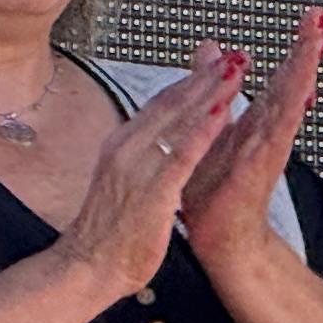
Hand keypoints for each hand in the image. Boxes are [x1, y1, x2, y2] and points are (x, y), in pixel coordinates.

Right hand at [63, 50, 244, 296]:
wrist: (86, 267)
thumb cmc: (109, 230)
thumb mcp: (123, 179)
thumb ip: (141, 154)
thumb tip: (156, 135)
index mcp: (122, 144)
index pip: (161, 103)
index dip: (191, 80)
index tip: (216, 62)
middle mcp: (127, 147)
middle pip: (172, 103)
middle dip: (206, 77)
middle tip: (234, 56)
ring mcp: (137, 167)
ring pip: (179, 121)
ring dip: (209, 93)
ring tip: (235, 71)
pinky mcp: (151, 191)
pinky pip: (181, 155)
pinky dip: (203, 131)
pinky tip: (222, 113)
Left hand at [181, 11, 322, 265]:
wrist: (220, 237)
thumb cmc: (216, 189)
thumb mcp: (213, 124)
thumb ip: (214, 84)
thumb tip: (212, 48)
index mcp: (260, 119)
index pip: (284, 73)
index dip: (300, 44)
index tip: (316, 16)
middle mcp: (269, 130)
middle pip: (294, 80)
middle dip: (309, 47)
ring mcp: (267, 148)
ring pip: (290, 101)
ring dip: (303, 71)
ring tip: (316, 42)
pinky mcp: (259, 167)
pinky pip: (276, 135)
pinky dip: (287, 113)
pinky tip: (299, 93)